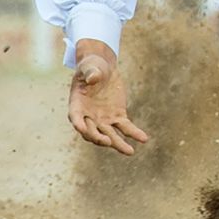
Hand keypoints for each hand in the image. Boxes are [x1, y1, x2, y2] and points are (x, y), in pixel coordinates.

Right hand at [68, 41, 148, 156]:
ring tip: (130, 151)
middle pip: (92, 132)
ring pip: (110, 135)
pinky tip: (144, 139)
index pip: (75, 117)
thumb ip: (91, 73)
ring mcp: (103, 119)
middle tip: (108, 142)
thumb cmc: (92, 67)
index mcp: (77, 105)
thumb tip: (94, 78)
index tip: (81, 128)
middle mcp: (89, 117)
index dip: (78, 123)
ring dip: (118, 144)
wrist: (103, 69)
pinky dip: (134, 133)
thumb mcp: (90, 66)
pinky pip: (126, 127)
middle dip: (99, 138)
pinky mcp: (117, 117)